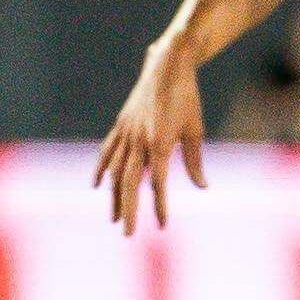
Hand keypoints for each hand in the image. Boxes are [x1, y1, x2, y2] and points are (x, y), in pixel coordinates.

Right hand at [93, 40, 207, 233]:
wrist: (168, 65)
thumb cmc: (187, 98)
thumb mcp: (195, 130)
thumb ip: (194, 161)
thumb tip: (202, 187)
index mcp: (159, 142)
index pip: (157, 182)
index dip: (159, 205)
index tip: (162, 225)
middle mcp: (138, 139)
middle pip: (128, 182)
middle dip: (128, 210)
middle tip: (128, 234)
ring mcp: (126, 132)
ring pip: (114, 170)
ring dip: (113, 196)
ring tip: (115, 218)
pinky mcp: (121, 125)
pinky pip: (107, 151)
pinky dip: (101, 170)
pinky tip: (97, 186)